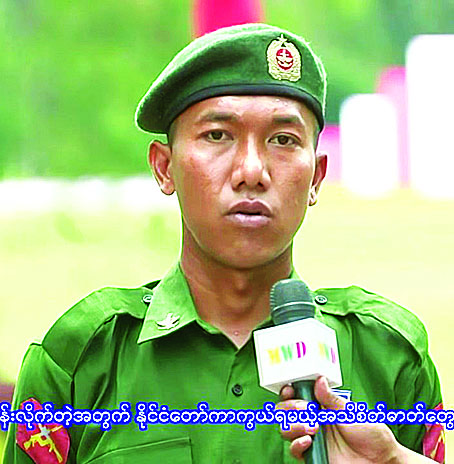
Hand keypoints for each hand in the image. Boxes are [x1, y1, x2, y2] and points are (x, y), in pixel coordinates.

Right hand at [277, 376, 432, 462]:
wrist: (382, 462)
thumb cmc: (372, 436)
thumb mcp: (351, 412)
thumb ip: (332, 399)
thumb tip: (318, 380)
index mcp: (322, 406)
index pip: (297, 395)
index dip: (289, 391)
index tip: (290, 389)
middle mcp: (313, 421)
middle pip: (285, 411)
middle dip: (290, 407)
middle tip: (305, 408)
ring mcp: (311, 438)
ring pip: (286, 429)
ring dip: (293, 425)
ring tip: (312, 427)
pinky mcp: (312, 456)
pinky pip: (293, 450)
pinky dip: (297, 444)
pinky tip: (308, 440)